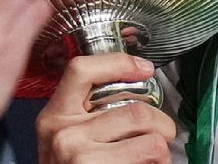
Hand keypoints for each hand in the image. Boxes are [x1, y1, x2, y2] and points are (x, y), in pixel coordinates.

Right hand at [36, 53, 174, 163]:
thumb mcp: (65, 137)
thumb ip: (86, 112)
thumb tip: (135, 83)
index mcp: (54, 117)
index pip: (82, 71)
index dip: (119, 63)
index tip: (144, 69)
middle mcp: (64, 134)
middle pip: (135, 110)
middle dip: (161, 124)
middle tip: (162, 134)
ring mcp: (80, 158)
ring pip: (151, 140)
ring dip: (162, 150)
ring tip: (154, 158)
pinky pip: (151, 161)